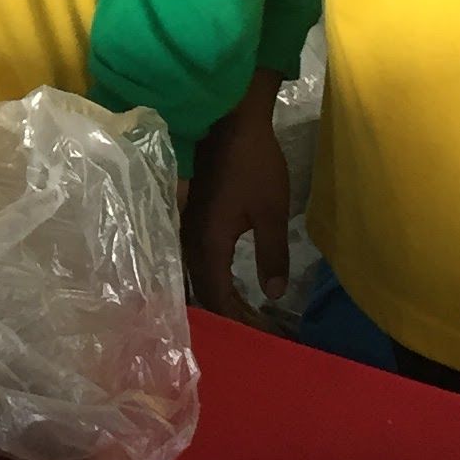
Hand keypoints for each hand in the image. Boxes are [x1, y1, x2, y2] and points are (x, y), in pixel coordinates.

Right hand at [182, 71, 290, 322]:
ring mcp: (186, 231)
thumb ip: (272, 254)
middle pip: (205, 293)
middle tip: (260, 334)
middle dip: (231, 318)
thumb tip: (274, 294)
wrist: (229, 121)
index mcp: (209, 244)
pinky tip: (230, 287)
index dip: (240, 321)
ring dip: (222, 301)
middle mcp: (190, 242)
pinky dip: (215, 282)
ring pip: (198, 279)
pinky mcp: (190, 222)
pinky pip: (198, 264)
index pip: (219, 297)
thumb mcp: (271, 211)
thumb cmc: (254, 164)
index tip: (264, 337)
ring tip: (247, 318)